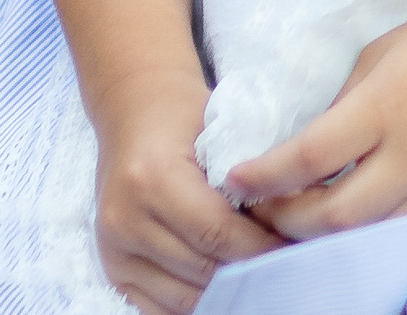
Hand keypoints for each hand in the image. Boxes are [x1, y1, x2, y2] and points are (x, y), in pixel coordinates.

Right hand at [91, 70, 281, 313]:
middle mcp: (126, 219)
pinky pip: (158, 308)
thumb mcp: (219, 129)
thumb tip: (290, 220)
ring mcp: (114, 249)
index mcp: (154, 178)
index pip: (217, 232)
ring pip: (183, 297)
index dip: (260, 247)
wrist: (133, 111)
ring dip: (225, 294)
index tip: (294, 248)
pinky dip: (195, 304)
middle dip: (248, 273)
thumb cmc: (184, 116)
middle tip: (286, 268)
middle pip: (202, 269)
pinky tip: (225, 291)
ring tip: (259, 279)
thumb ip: (247, 176)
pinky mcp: (112, 269)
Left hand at [223, 0, 406, 240]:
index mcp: (385, 107)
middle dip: (285, 223)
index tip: (233, 180)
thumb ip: (348, 102)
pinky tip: (349, 223)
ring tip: (294, 224)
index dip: (265, 177)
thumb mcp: (386, 52)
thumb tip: (311, 142)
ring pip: (367, 234)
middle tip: (257, 212)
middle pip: (332, 217)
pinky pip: (403, 227)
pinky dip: (369, 231)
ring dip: (324, 236)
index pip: (310, 157)